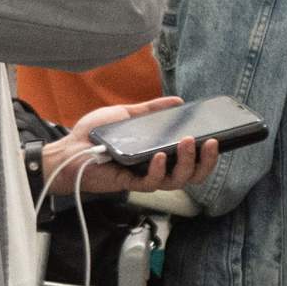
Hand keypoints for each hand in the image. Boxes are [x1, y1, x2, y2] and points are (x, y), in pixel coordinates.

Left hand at [49, 98, 223, 202]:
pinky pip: (151, 182)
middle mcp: (156, 169)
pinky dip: (159, 169)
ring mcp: (144, 178)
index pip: (191, 159)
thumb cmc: (96, 135)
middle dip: (206, 160)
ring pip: (177, 180)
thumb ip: (151, 110)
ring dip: (187, 162)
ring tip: (188, 143)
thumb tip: (177, 101)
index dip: (208, 153)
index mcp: (159, 154)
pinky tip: (160, 156)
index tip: (217, 137)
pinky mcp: (130, 184)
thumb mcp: (127, 114)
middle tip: (210, 142)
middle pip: (192, 174)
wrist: (69, 148)